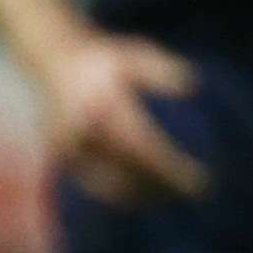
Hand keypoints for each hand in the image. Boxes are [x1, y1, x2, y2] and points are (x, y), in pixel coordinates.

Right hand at [41, 35, 206, 205]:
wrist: (51, 63)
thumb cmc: (101, 61)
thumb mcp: (131, 55)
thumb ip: (159, 69)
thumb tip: (191, 87)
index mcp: (102, 109)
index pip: (144, 150)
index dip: (173, 171)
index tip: (201, 181)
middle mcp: (84, 133)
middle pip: (131, 175)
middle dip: (163, 189)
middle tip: (193, 193)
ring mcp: (71, 149)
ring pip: (112, 187)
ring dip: (144, 197)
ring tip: (170, 196)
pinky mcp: (63, 159)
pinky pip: (96, 187)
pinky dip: (121, 196)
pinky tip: (142, 196)